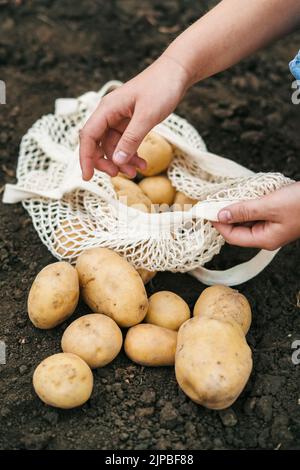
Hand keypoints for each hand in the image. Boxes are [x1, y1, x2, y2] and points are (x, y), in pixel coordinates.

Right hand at [79, 55, 189, 179]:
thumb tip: (117, 161)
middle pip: (98, 144)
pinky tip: (143, 163)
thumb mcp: (147, 116)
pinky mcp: (130, 122)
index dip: (86, 158)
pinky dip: (132, 154)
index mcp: (107, 109)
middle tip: (119, 175)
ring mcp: (119, 118)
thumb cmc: (161, 87)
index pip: (88, 137)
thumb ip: (131, 139)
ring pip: (113, 146)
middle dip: (106, 162)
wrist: (177, 72)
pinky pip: (125, 143)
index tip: (87, 177)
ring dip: (123, 161)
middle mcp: (109, 114)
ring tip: (137, 172)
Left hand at [212, 182, 299, 249]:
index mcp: (264, 239)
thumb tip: (222, 214)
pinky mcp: (277, 217)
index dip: (217, 224)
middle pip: (237, 230)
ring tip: (223, 197)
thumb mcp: (270, 205)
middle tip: (211, 201)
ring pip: (246, 221)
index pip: (232, 236)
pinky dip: (247, 205)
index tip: (205, 210)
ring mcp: (272, 227)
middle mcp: (266, 236)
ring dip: (235, 209)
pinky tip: (242, 196)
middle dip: (224, 216)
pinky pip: (256, 214)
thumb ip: (245, 210)